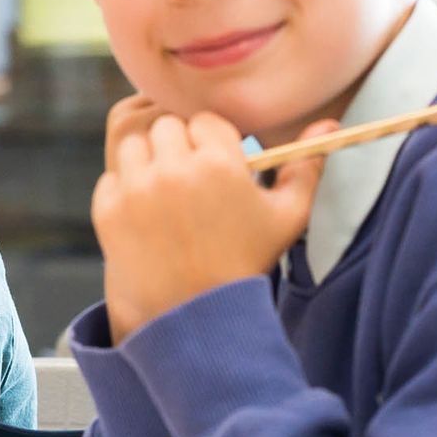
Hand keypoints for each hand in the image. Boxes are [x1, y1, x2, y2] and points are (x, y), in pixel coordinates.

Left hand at [93, 100, 337, 342]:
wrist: (196, 314)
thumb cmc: (246, 261)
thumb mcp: (287, 216)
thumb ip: (306, 167)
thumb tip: (329, 125)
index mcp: (218, 163)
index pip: (206, 122)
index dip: (213, 144)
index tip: (217, 168)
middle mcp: (173, 170)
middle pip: (169, 127)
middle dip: (180, 148)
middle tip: (191, 182)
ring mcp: (135, 189)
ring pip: (136, 146)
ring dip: (149, 163)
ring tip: (168, 196)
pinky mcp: (107, 210)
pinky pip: (111, 177)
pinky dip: (125, 190)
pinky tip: (147, 217)